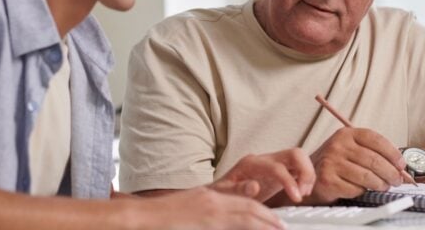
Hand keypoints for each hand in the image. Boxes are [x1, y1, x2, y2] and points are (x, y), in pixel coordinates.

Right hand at [128, 186, 284, 229]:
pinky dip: (248, 226)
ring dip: (264, 222)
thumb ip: (207, 211)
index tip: (272, 219)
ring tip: (278, 228)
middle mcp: (213, 202)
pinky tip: (257, 229)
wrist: (142, 216)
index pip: (242, 201)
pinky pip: (234, 223)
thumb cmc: (161, 216)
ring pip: (245, 215)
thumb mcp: (189, 208)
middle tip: (282, 225)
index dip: (260, 210)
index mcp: (209, 197)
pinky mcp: (207, 221)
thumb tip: (218, 220)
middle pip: (248, 208)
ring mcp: (210, 212)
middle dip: (268, 217)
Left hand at [210, 148, 314, 202]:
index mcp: (251, 163)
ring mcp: (273, 163)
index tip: (296, 197)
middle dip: (305, 171)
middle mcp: (265, 159)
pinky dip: (305, 177)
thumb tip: (254, 186)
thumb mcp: (224, 193)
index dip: (289, 181)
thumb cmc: (221, 192)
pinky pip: (299, 167)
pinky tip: (302, 190)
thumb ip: (238, 189)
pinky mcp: (280, 170)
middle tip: (304, 192)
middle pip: (294, 154)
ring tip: (304, 192)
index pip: (277, 167)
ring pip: (300, 158)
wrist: (220, 191)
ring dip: (307, 174)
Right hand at [306, 127, 405, 203]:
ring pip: (367, 176)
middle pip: (374, 160)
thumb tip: (399, 166)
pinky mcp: (328, 180)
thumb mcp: (350, 148)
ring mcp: (331, 162)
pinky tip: (362, 189)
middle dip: (391, 173)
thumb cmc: (336, 162)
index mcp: (346, 134)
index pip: (376, 139)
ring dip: (380, 184)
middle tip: (397, 180)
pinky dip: (363, 191)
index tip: (401, 164)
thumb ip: (372, 152)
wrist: (310, 173)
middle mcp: (337, 145)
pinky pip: (355, 189)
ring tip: (383, 186)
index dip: (393, 153)